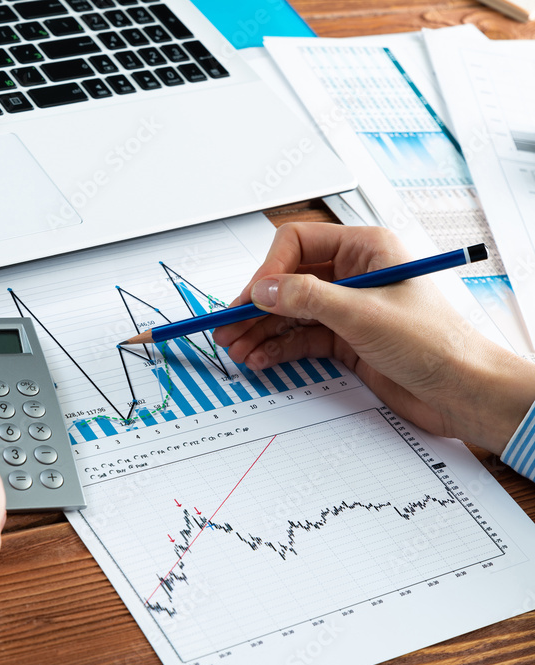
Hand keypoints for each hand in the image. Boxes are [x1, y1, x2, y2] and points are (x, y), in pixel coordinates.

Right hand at [212, 222, 534, 453]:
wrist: (465, 393)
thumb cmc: (437, 344)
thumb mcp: (363, 314)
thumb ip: (307, 298)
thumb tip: (263, 289)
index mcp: (366, 248)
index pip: (297, 242)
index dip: (269, 270)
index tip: (250, 299)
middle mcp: (354, 274)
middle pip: (287, 280)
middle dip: (256, 305)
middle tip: (227, 327)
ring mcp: (348, 308)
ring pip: (289, 312)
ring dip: (261, 330)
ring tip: (237, 348)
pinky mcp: (346, 340)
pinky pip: (300, 338)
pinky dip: (277, 348)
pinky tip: (260, 358)